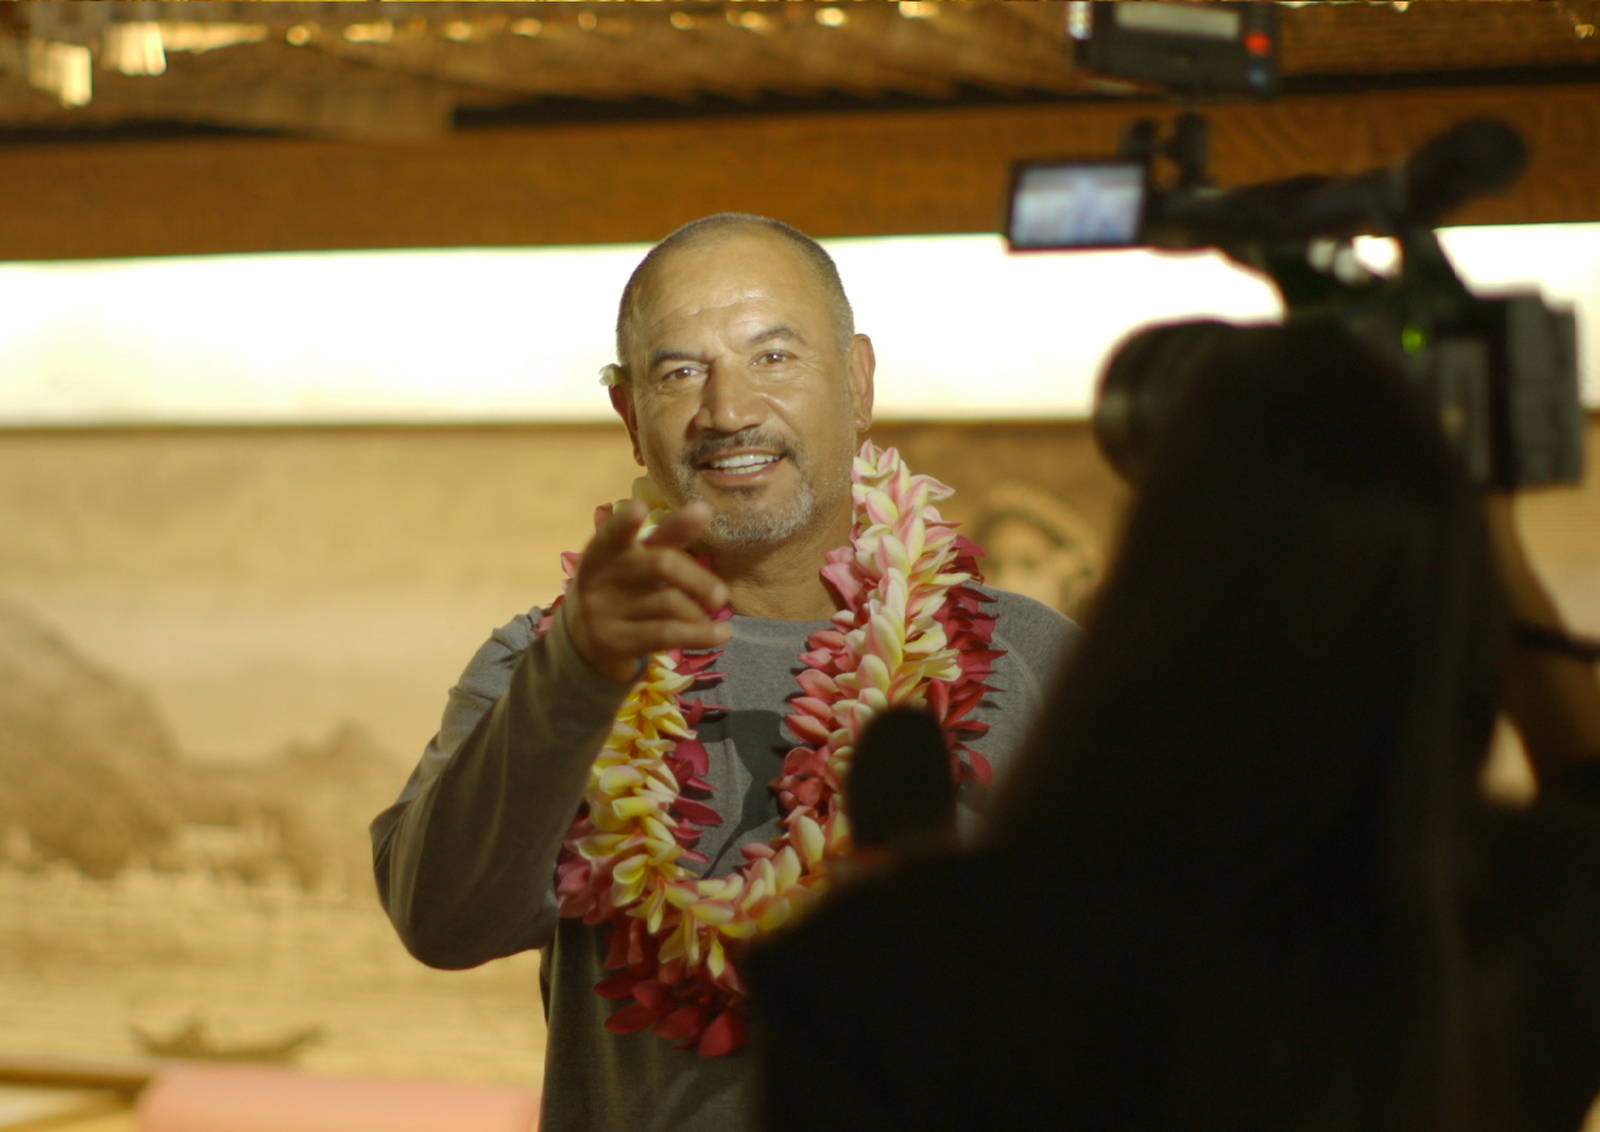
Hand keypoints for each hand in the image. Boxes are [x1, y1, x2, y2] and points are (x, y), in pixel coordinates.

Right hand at [565, 498, 731, 682]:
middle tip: (721, 596)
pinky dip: (699, 634)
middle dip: (698, 579)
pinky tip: (721, 634)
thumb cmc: (622, 587)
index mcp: (606, 547)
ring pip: (669, 602)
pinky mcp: (613, 641)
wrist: (584, 639)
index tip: (639, 507)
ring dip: (699, 614)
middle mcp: (601, 575)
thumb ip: (669, 534)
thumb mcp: (638, 557)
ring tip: (711, 618)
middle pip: (660, 564)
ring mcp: (602, 609)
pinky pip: (666, 634)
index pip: (615, 531)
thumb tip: (704, 508)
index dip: (625, 521)